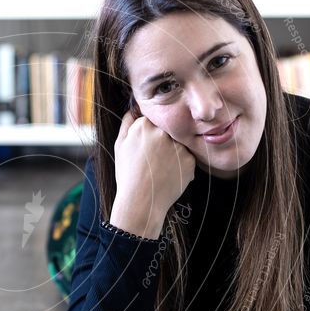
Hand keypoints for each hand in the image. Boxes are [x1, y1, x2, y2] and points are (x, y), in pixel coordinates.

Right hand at [110, 110, 195, 238]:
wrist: (141, 202)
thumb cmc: (127, 175)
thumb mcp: (120, 145)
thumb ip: (127, 122)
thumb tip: (134, 108)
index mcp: (144, 125)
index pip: (153, 120)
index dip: (149, 134)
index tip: (146, 147)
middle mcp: (163, 132)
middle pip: (167, 130)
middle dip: (163, 142)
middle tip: (153, 160)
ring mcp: (178, 146)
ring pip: (178, 144)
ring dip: (172, 153)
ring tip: (160, 170)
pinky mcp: (190, 160)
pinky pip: (186, 158)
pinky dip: (180, 166)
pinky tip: (168, 176)